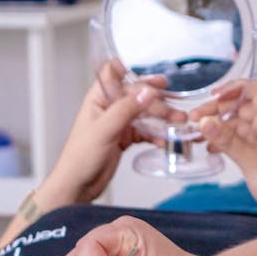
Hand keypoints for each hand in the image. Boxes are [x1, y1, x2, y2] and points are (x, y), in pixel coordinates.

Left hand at [45, 60, 184, 204]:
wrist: (78, 186)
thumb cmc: (80, 158)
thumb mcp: (104, 130)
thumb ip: (126, 110)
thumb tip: (147, 92)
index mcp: (98, 99)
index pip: (114, 73)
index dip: (132, 69)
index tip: (152, 75)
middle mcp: (109, 108)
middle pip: (136, 95)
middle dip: (156, 99)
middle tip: (175, 105)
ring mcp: (118, 124)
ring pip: (144, 114)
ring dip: (162, 117)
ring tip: (179, 122)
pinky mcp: (124, 139)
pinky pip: (145, 132)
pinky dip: (156, 134)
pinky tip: (165, 140)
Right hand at [190, 79, 256, 224]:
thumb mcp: (251, 161)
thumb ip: (227, 140)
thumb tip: (205, 121)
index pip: (256, 90)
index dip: (234, 88)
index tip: (213, 96)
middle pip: (240, 106)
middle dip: (217, 109)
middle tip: (194, 118)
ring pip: (235, 124)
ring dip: (216, 126)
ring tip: (196, 133)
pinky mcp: (256, 154)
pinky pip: (236, 140)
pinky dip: (221, 140)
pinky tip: (210, 148)